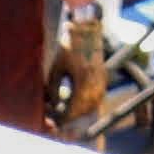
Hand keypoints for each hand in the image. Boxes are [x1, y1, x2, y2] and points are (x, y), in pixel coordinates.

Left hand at [46, 7, 106, 129]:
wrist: (86, 31)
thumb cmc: (68, 47)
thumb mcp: (56, 68)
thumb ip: (52, 89)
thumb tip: (50, 105)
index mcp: (83, 80)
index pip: (73, 109)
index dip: (62, 119)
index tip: (52, 122)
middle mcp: (95, 83)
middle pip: (82, 111)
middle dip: (69, 117)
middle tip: (56, 119)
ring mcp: (101, 81)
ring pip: (91, 107)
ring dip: (78, 112)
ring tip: (64, 111)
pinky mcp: (103, 79)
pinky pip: (96, 99)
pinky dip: (85, 105)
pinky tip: (74, 104)